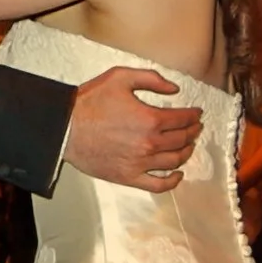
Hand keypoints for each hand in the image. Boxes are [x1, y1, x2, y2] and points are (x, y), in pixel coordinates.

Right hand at [64, 66, 199, 191]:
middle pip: (182, 140)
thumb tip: (175, 89)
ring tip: (189, 145)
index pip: (183, 119)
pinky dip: (172, 181)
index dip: (193, 115)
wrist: (65, 127)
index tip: (197, 113)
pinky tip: (178, 174)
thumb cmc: (89, 102)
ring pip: (174, 161)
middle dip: (193, 132)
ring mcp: (140, 163)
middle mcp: (149, 144)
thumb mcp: (120, 77)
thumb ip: (151, 79)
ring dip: (186, 152)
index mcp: (150, 119)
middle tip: (195, 127)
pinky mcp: (128, 177)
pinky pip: (158, 185)